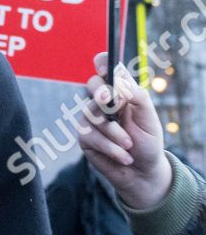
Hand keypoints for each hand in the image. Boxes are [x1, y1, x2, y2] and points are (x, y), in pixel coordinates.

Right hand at [76, 51, 170, 209]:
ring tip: (129, 145)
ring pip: (92, 114)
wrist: (141, 171)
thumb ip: (136, 95)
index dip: (103, 63)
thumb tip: (118, 81)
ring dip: (114, 133)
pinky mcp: (84, 136)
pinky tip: (123, 155)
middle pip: (92, 84)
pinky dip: (110, 147)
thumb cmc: (148, 142)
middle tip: (107, 101)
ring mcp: (91, 118)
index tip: (105, 67)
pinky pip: (90, 136)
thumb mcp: (149, 117)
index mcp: (121, 92)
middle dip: (100, 93)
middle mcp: (103, 102)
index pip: (107, 69)